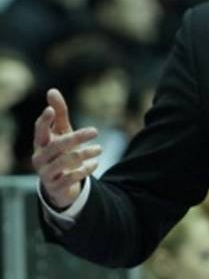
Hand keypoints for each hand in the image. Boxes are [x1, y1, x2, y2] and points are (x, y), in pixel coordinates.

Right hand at [32, 89, 100, 208]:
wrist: (59, 183)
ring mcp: (46, 173)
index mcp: (40, 143)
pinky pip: (71, 177)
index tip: (50, 110)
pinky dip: (85, 169)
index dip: (44, 121)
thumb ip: (59, 114)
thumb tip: (52, 90)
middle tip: (96, 130)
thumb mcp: (61, 133)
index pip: (39, 130)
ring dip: (85, 153)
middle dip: (77, 137)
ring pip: (65, 161)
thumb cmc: (60, 151)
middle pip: (57, 145)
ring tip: (100, 149)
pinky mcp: (56, 187)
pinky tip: (95, 163)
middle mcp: (39, 158)